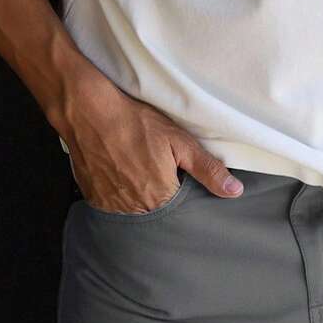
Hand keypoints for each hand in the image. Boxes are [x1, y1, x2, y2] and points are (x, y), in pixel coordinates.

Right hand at [55, 65, 243, 212]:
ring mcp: (113, 206)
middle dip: (159, 196)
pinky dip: (117, 195)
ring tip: (134, 171)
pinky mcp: (95, 199)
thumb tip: (235, 192)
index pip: (180, 210)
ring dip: (138, 198)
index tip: (174, 177)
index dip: (179, 193)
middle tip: (150, 169)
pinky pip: (111, 206)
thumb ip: (208, 169)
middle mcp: (137, 209)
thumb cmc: (135, 123)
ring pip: (134, 210)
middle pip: (156, 212)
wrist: (88, 111)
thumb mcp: (179, 141)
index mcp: (162, 198)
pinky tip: (118, 175)